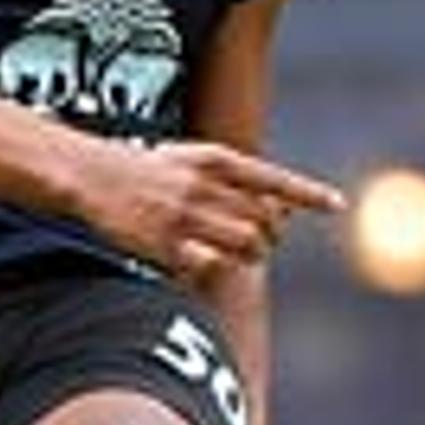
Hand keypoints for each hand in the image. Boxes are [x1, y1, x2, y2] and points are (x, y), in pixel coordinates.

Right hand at [75, 140, 343, 285]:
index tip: (336, 205)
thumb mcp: (186, 158)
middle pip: (264, 219)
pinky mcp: (164, 244)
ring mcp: (185, 217)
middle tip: (262, 240)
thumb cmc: (139, 168)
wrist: (88, 174)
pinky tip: (201, 260)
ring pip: (245, 244)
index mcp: (213, 161)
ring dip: (250, 254)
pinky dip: (212, 266)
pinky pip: (209, 265)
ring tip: (239, 253)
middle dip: (271, 234)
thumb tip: (274, 205)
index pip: (274, 178)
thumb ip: (228, 178)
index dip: (308, 194)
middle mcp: (204, 187)